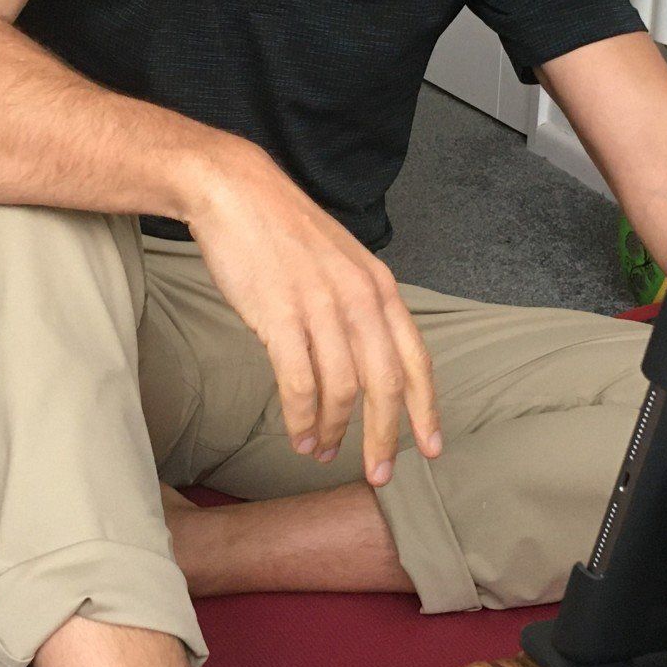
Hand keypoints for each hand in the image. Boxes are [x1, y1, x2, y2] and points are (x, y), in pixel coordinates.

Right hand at [187, 139, 443, 486]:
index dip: (426, 408)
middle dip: (384, 437)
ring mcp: (321, 307)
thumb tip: (364, 361)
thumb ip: (359, 306)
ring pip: (343, 390)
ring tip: (320, 451)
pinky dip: (300, 419)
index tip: (431, 447)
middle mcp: (359, 298)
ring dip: (333, 431)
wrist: (235, 192)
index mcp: (379, 287)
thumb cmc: (283, 232)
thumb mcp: (341, 262)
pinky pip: (298, 384)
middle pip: (386, 385)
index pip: (416, 358)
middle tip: (379, 474)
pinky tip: (297, 435)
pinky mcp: (280, 316)